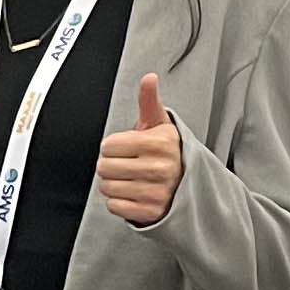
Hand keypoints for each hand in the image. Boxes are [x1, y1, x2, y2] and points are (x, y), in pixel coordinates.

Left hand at [95, 75, 183, 226]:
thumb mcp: (159, 124)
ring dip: (113, 184)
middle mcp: (160, 167)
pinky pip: (114, 206)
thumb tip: (149, 77)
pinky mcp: (150, 212)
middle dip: (111, 166)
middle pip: (103, 167)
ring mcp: (156, 192)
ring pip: (106, 187)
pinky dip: (119, 202)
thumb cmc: (166, 151)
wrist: (187, 184)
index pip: (108, 145)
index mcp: (159, 142)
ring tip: (131, 180)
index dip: (113, 147)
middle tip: (128, 165)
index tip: (129, 149)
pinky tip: (133, 194)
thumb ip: (149, 101)